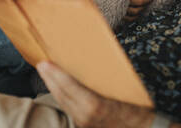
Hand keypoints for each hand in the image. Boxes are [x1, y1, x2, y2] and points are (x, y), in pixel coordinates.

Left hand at [37, 62, 154, 127]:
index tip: (46, 63)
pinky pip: (69, 109)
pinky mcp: (84, 126)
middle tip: (41, 64)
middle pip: (63, 96)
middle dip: (50, 79)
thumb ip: (109, 79)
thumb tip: (97, 59)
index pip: (71, 89)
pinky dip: (61, 96)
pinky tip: (59, 88)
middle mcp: (87, 117)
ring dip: (53, 87)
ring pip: (63, 103)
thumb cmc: (139, 110)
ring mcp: (84, 124)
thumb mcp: (127, 92)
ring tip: (47, 73)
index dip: (57, 75)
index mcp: (97, 106)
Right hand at [123, 0, 154, 21]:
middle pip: (139, 2)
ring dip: (143, 8)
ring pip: (136, 11)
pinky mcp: (121, 16)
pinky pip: (130, 19)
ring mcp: (122, 10)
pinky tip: (139, 12)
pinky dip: (136, 16)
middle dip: (147, 0)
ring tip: (147, 4)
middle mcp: (124, 2)